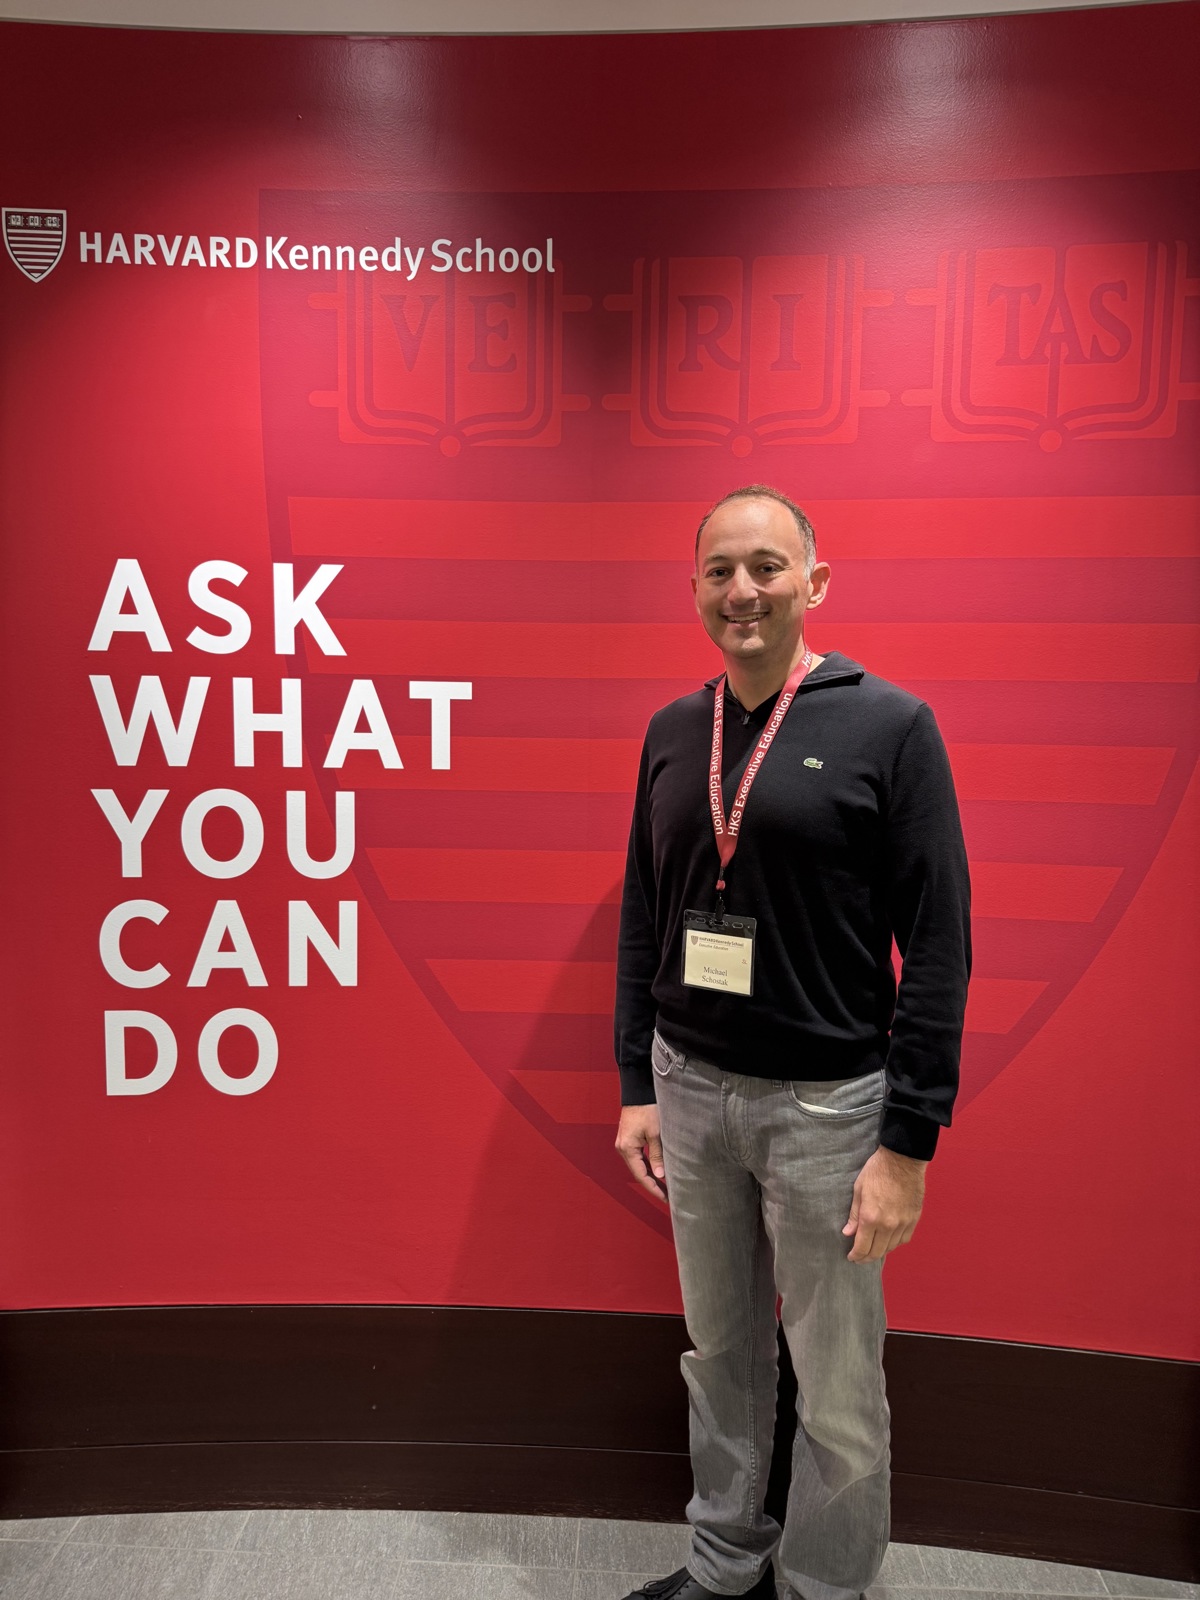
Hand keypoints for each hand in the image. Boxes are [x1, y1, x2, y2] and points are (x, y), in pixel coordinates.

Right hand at [616, 1103, 667, 1201]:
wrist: (638, 1091)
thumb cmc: (647, 1110)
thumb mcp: (655, 1133)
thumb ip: (657, 1155)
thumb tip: (661, 1175)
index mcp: (627, 1149)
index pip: (641, 1175)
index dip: (654, 1188)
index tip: (666, 1198)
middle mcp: (623, 1148)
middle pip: (638, 1172)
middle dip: (653, 1185)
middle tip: (668, 1196)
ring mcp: (624, 1144)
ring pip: (638, 1166)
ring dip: (651, 1176)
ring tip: (665, 1187)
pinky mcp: (628, 1139)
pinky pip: (638, 1157)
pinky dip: (647, 1166)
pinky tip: (657, 1171)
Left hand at [843, 1146, 926, 1262]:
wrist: (902, 1160)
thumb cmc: (877, 1171)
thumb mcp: (859, 1189)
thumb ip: (854, 1214)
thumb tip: (848, 1233)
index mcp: (871, 1217)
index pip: (862, 1247)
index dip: (856, 1256)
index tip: (852, 1257)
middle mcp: (888, 1225)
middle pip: (877, 1252)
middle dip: (866, 1258)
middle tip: (860, 1258)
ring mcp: (903, 1223)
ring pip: (891, 1247)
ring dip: (881, 1251)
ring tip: (873, 1249)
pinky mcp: (914, 1219)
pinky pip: (904, 1239)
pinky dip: (895, 1243)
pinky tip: (889, 1240)